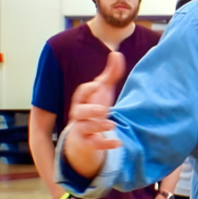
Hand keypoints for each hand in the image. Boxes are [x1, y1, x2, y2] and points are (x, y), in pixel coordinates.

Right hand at [63, 52, 125, 176]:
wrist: (84, 136)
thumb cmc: (94, 108)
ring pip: (84, 128)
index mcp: (82, 101)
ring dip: (97, 126)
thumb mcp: (103, 91)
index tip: (98, 84)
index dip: (88, 89)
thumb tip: (116, 53)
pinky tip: (118, 143)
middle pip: (79, 111)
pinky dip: (105, 145)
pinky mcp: (87, 143)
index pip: (80, 93)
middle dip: (90, 110)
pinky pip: (93, 145)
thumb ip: (110, 74)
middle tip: (104, 109)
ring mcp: (81, 129)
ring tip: (112, 125)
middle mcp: (79, 115)